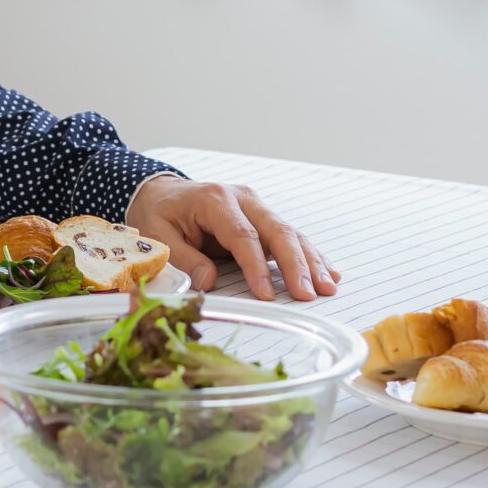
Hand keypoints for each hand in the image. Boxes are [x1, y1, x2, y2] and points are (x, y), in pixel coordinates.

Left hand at [125, 176, 339, 301]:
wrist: (162, 193)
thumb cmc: (160, 214)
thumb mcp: (159, 236)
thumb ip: (184, 258)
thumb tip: (209, 282)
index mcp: (215, 200)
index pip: (243, 235)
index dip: (257, 267)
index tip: (267, 295)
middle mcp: (242, 199)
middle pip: (276, 231)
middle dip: (296, 264)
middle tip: (309, 293)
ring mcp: (255, 207)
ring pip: (289, 233)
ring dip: (310, 261)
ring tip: (328, 286)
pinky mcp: (262, 218)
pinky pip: (289, 236)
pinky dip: (309, 254)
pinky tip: (328, 270)